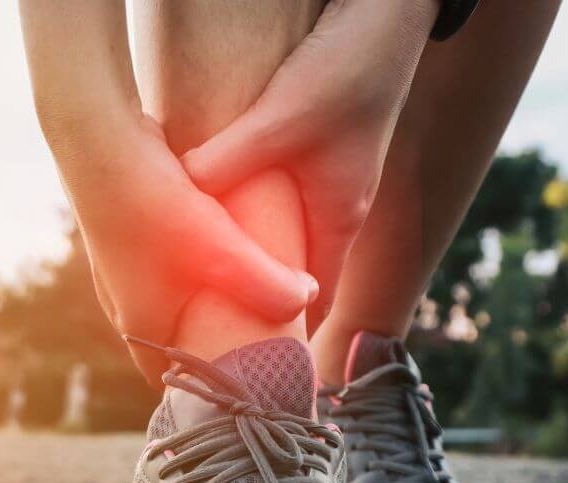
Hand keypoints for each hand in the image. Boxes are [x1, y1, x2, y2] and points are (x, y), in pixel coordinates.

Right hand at [51, 110, 316, 381]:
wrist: (97, 144)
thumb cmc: (156, 205)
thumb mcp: (222, 250)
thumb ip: (269, 284)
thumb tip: (307, 299)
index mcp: (141, 325)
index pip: (179, 379)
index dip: (214, 384)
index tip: (250, 379)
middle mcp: (124, 304)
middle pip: (177, 340)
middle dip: (216, 342)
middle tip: (261, 338)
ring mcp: (120, 270)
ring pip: (171, 300)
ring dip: (205, 301)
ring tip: (249, 292)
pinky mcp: (125, 235)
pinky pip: (166, 266)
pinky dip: (193, 267)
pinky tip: (223, 243)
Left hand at [180, 0, 435, 333]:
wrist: (388, 12)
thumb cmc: (351, 67)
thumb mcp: (286, 117)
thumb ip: (232, 160)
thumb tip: (179, 199)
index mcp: (341, 216)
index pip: (313, 305)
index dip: (279, 339)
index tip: (235, 362)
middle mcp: (336, 205)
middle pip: (290, 275)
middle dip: (250, 302)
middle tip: (193, 323)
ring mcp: (325, 177)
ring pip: (278, 237)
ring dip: (243, 255)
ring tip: (190, 276)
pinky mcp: (311, 147)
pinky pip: (271, 199)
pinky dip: (243, 213)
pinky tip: (204, 208)